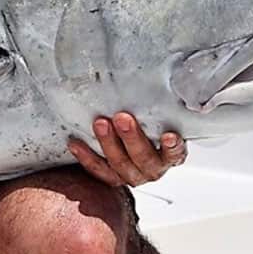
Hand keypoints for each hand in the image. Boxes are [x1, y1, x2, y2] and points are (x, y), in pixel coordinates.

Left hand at [68, 112, 185, 186]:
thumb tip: (169, 75)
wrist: (128, 141)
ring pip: (120, 164)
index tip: (169, 135)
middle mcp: (153, 168)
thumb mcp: (158, 116)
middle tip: (122, 118)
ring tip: (100, 123)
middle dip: (132, 138)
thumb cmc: (148, 125)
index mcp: (170, 155)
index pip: (175, 154)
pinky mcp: (112, 177)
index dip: (173, 147)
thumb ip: (162, 106)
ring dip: (109, 143)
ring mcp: (132, 174)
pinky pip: (99, 170)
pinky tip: (76, 144)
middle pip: (144, 158)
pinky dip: (87, 157)